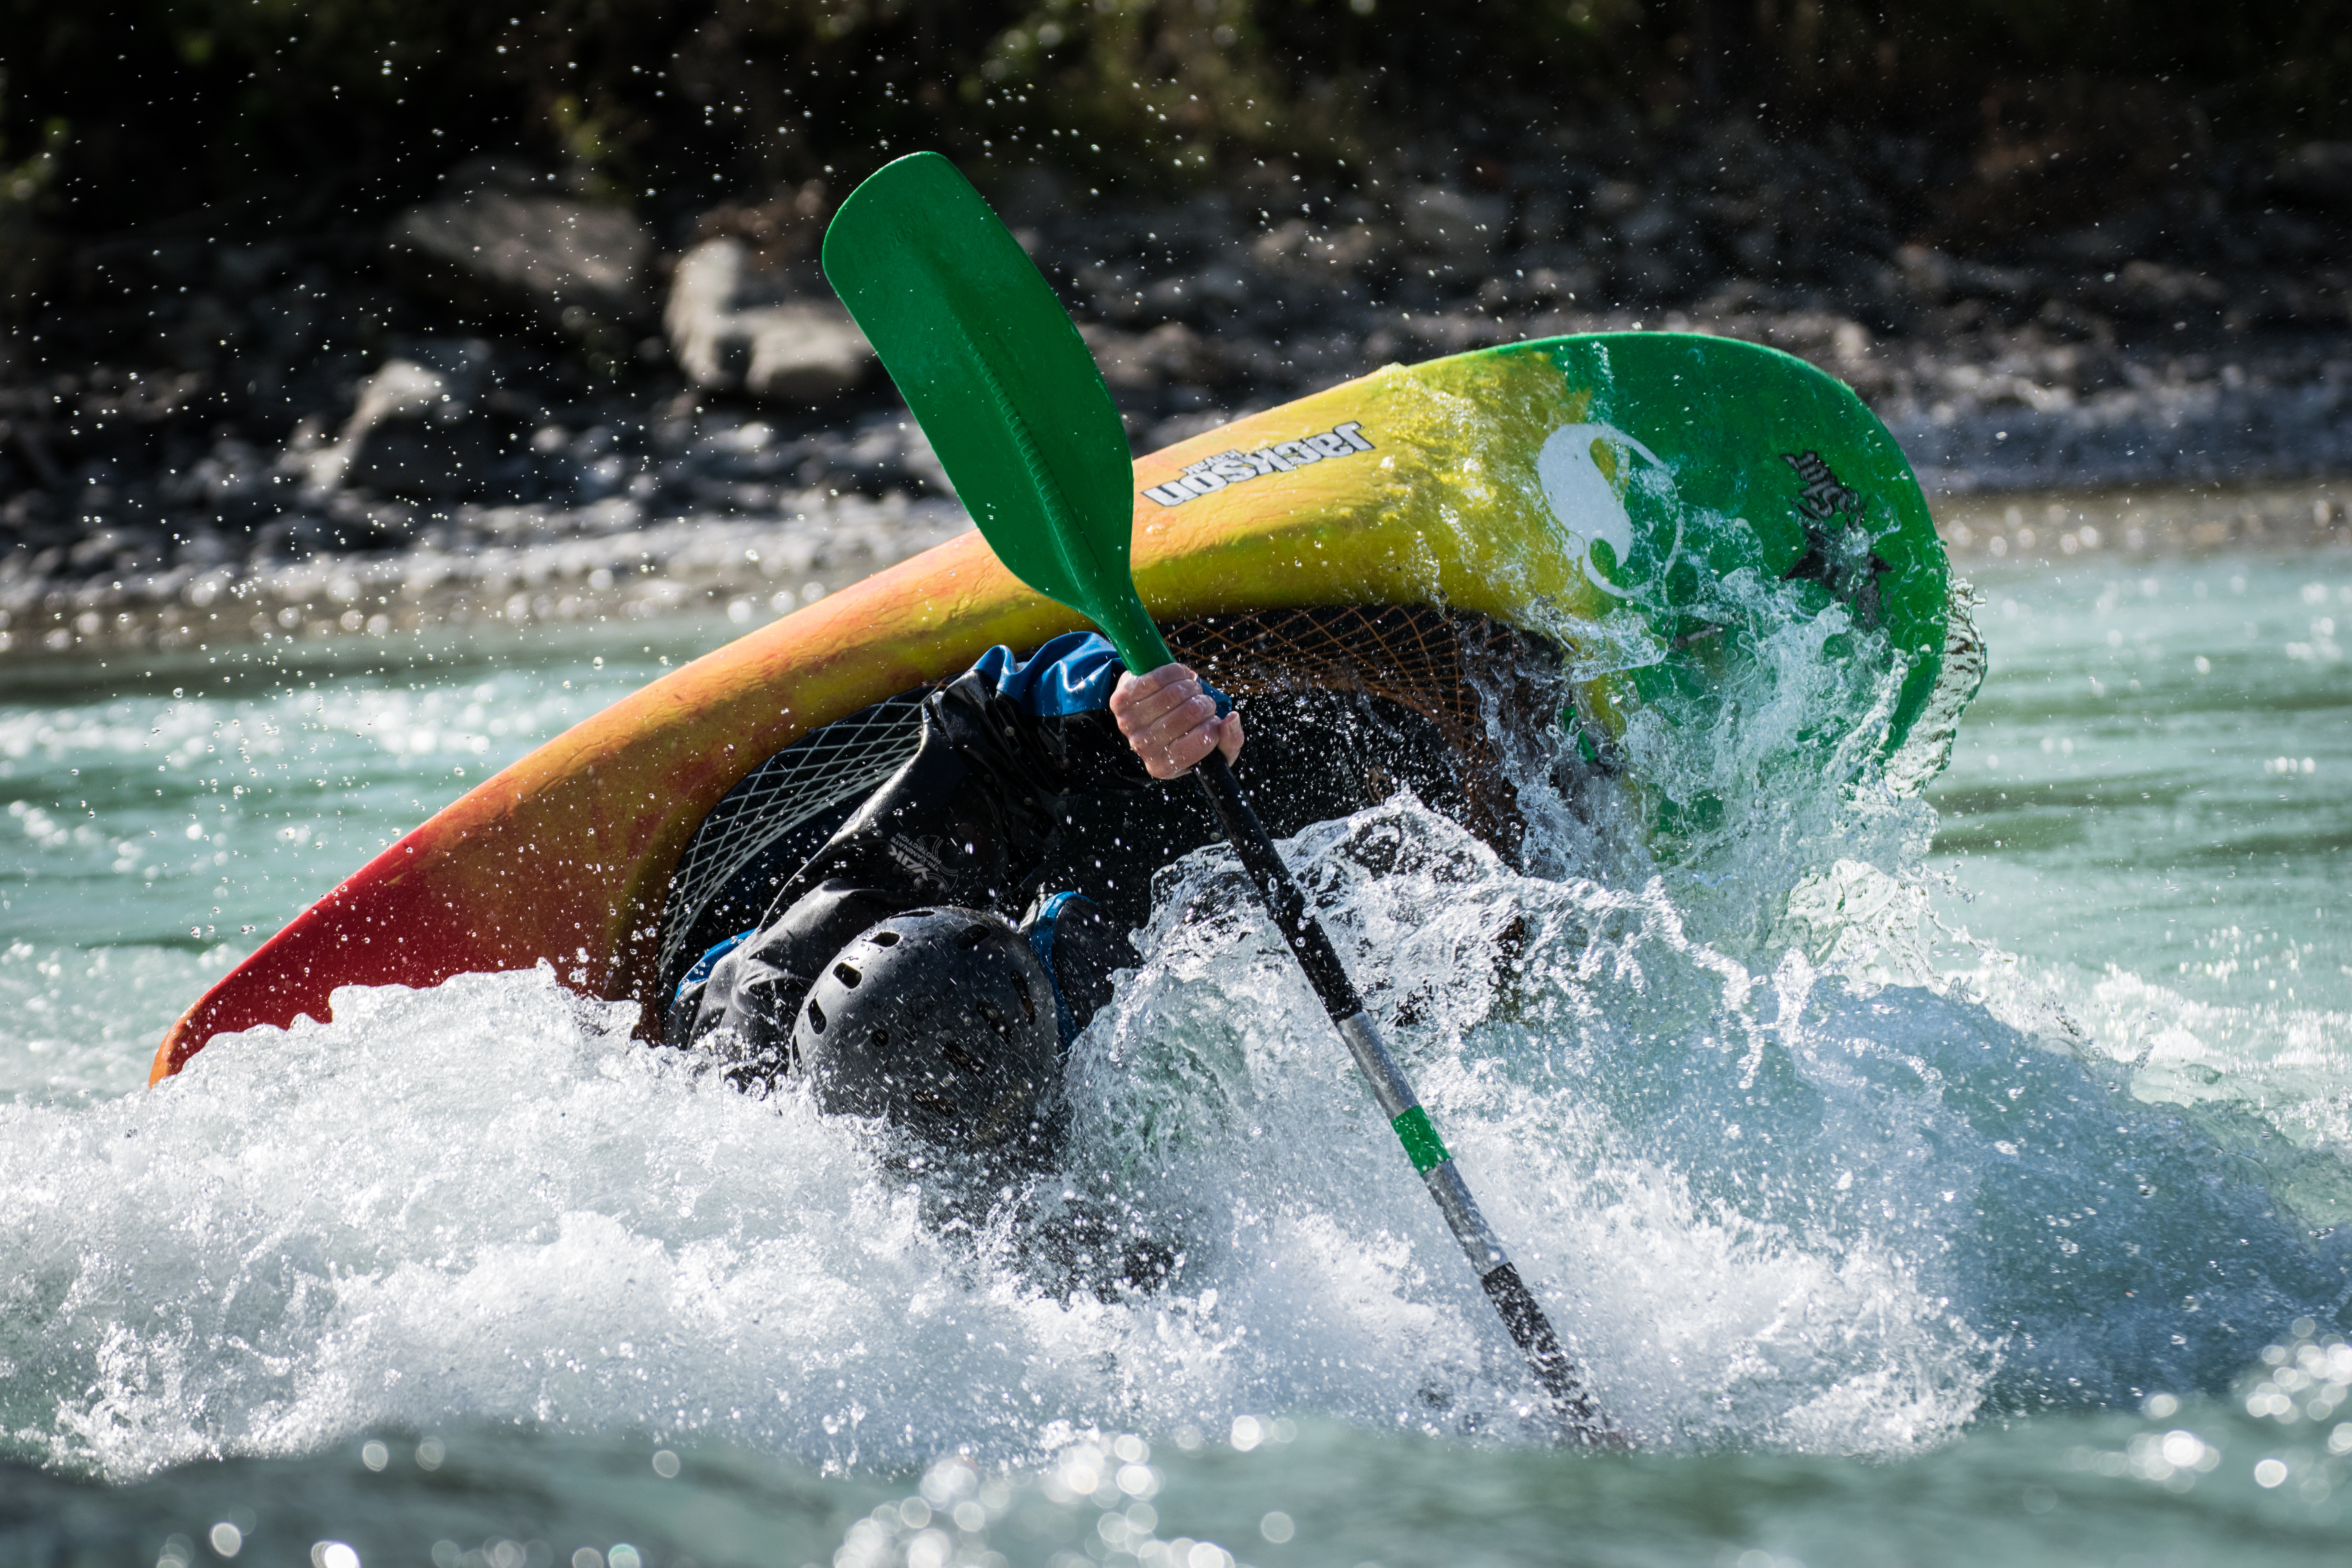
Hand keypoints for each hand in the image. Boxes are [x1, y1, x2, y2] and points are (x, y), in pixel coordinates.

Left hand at [1109, 662, 1244, 779]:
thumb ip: (1231, 740)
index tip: (1212, 719)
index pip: (1203, 740)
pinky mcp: (1120, 700)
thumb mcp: (1211, 747)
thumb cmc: (1183, 733)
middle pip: (1191, 712)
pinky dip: (1176, 672)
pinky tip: (1180, 676)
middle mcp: (1144, 748)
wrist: (1145, 717)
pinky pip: (1156, 678)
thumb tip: (1232, 719)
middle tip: (1202, 702)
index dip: (1214, 724)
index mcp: (1164, 767)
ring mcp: (1129, 724)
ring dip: (1191, 685)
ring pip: (1174, 693)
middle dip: (1204, 702)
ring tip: (1191, 689)